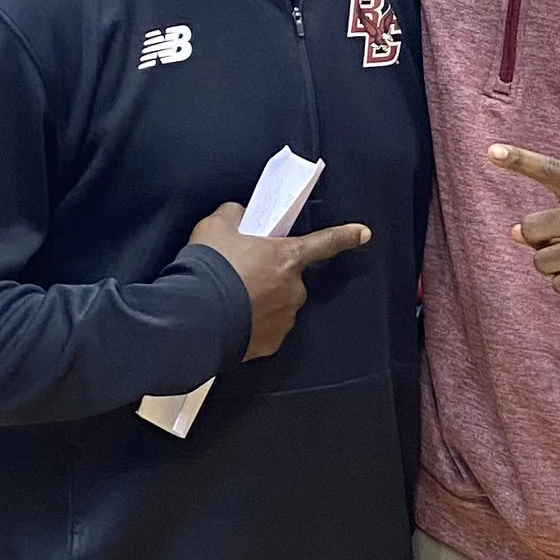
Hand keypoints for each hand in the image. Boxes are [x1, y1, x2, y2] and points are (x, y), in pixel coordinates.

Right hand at [189, 203, 370, 358]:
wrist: (196, 316)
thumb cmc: (210, 268)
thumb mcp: (217, 226)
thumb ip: (235, 216)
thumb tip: (241, 217)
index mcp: (288, 257)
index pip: (324, 242)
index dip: (345, 236)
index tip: (363, 234)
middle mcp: (294, 290)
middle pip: (289, 277)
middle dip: (270, 275)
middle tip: (240, 274)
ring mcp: (284, 319)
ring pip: (277, 305)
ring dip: (260, 301)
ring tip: (228, 299)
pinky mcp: (269, 343)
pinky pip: (265, 330)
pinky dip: (251, 325)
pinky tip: (229, 319)